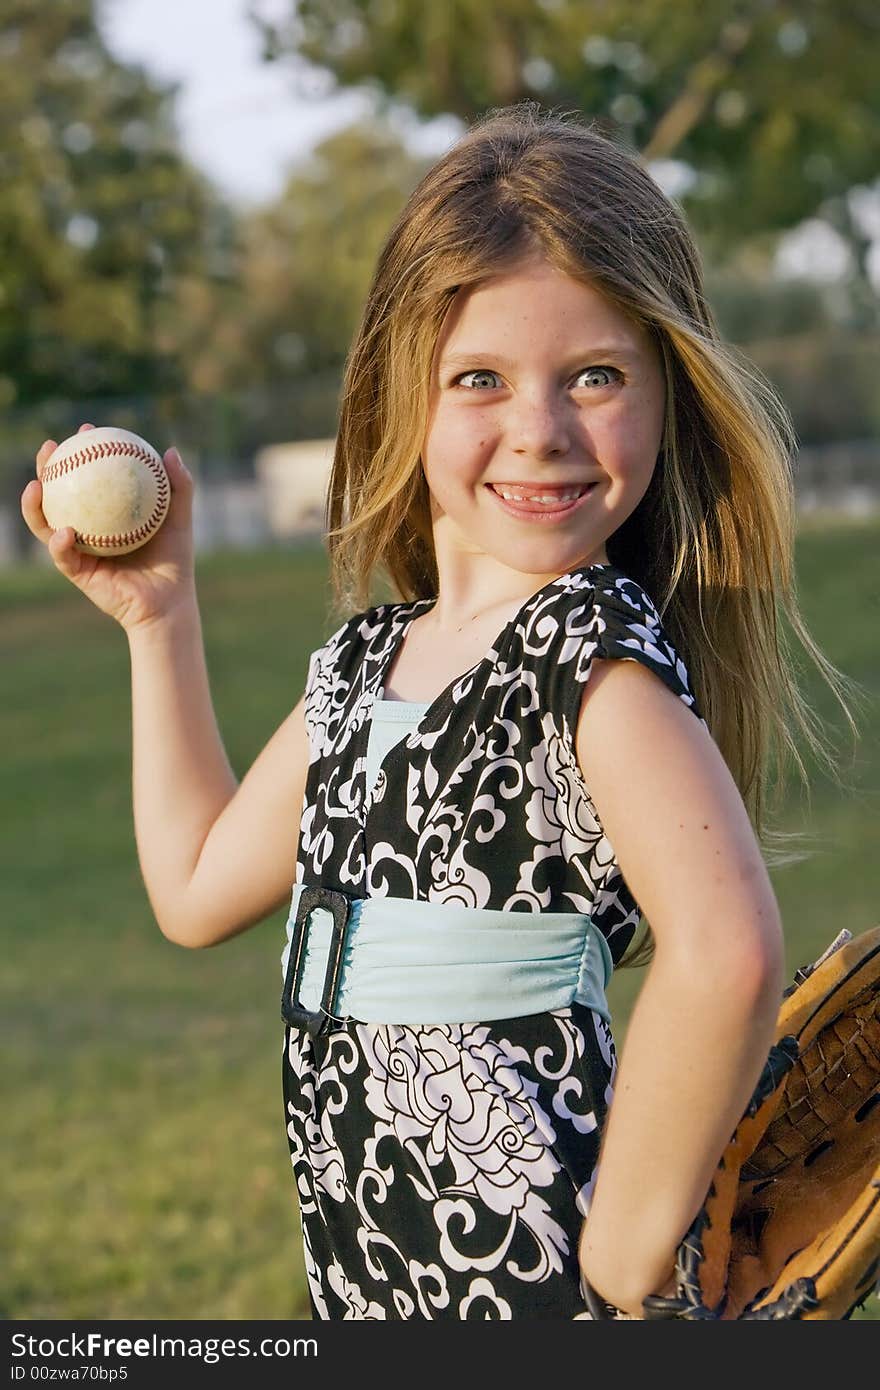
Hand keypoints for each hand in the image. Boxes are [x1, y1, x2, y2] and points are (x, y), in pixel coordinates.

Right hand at [21, 423, 196, 633]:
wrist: (169, 602)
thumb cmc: (174, 560)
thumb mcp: (178, 519)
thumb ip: (178, 487)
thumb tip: (168, 451)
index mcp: (105, 512)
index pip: (88, 475)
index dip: (82, 450)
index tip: (87, 429)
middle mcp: (87, 528)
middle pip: (58, 493)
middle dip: (47, 468)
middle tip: (49, 448)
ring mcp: (78, 550)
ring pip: (46, 523)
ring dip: (34, 505)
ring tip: (36, 485)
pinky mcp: (77, 573)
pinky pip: (63, 556)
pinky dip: (60, 542)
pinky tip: (65, 530)